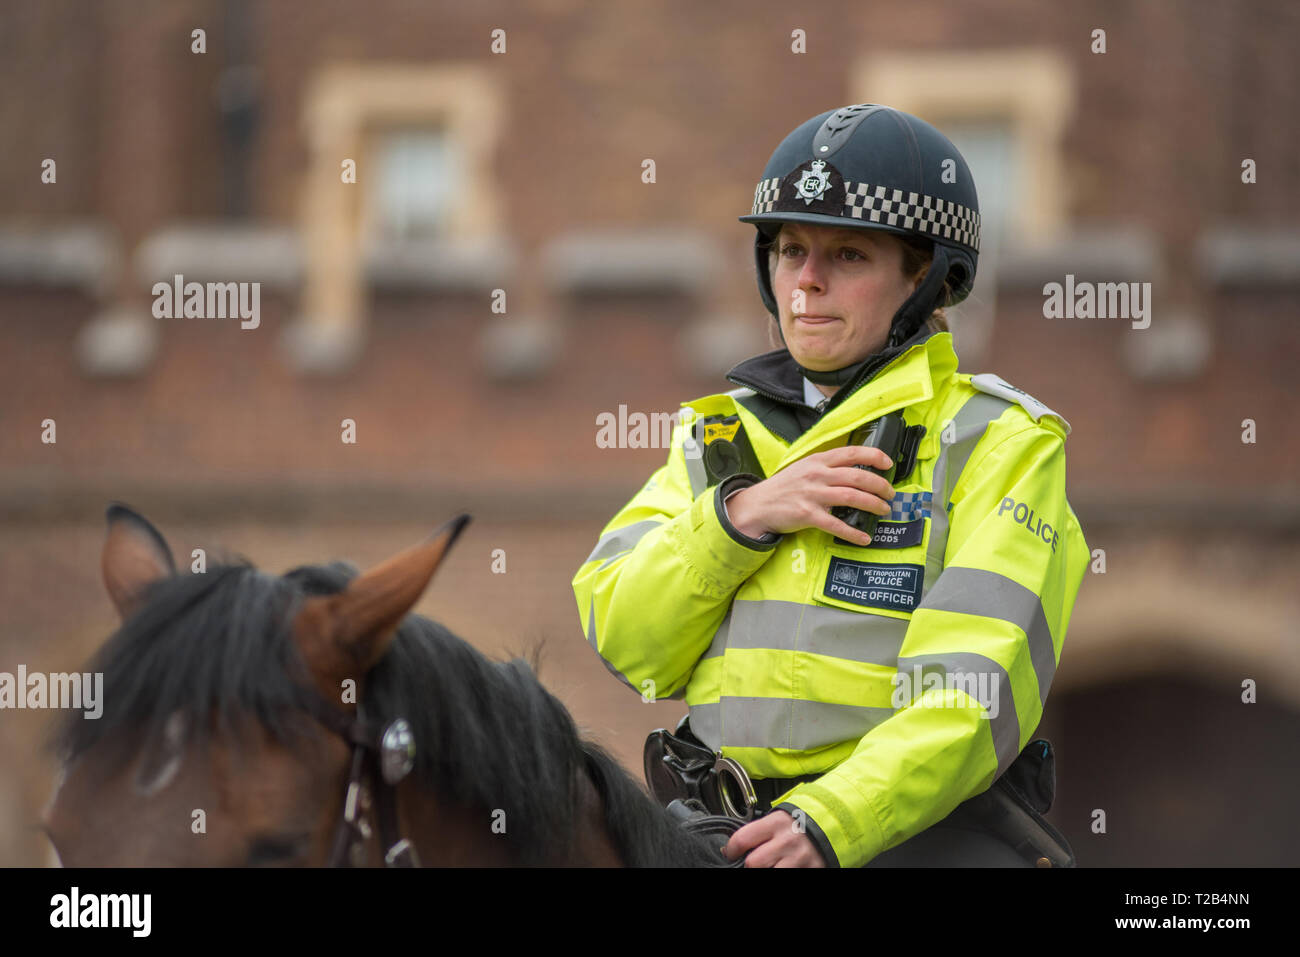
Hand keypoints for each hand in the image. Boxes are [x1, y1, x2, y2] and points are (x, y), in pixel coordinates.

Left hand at [722, 810, 825, 866]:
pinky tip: (782, 866)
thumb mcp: (778, 819)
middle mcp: (787, 842)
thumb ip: (758, 832)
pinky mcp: (809, 870)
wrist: (832, 826)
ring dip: (766, 870)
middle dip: (749, 864)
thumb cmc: (799, 823)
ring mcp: (798, 859)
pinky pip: (789, 876)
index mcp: (776, 823)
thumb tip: (733, 848)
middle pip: (753, 863)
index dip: (731, 849)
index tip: (730, 852)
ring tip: (769, 864)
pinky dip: (782, 872)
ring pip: (770, 873)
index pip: (742, 838)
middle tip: (752, 862)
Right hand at [726, 446, 895, 546]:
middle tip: (890, 494)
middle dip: (880, 485)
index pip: (852, 452)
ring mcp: (813, 495)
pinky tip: (865, 537)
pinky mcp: (808, 515)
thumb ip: (826, 466)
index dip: (874, 456)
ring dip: (873, 505)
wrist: (758, 505)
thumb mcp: (803, 467)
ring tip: (883, 510)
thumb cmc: (783, 487)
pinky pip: (836, 525)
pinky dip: (854, 532)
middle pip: (858, 476)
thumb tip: (854, 468)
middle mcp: (817, 475)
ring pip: (852, 497)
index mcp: (818, 461)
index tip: (888, 464)